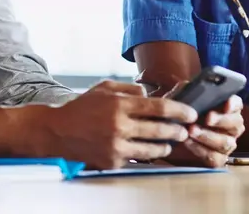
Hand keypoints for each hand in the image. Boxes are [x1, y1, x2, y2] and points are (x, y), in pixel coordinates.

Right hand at [24, 79, 197, 169]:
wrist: (58, 131)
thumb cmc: (82, 107)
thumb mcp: (103, 88)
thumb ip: (129, 88)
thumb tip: (151, 95)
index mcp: (118, 104)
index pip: (159, 107)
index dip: (180, 110)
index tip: (190, 113)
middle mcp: (119, 126)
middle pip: (161, 130)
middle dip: (178, 130)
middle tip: (184, 129)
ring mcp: (116, 146)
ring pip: (154, 148)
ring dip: (165, 145)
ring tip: (168, 141)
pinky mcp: (113, 161)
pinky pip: (137, 158)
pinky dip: (144, 153)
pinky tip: (146, 148)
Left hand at [166, 94, 244, 167]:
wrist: (172, 131)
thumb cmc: (182, 112)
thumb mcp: (182, 98)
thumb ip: (187, 91)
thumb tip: (189, 86)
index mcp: (227, 108)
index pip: (237, 104)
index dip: (233, 104)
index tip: (226, 104)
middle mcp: (232, 126)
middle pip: (235, 124)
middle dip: (221, 120)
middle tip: (207, 118)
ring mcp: (227, 143)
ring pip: (226, 142)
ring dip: (208, 136)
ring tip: (191, 131)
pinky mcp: (218, 158)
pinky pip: (215, 158)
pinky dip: (201, 150)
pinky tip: (188, 142)